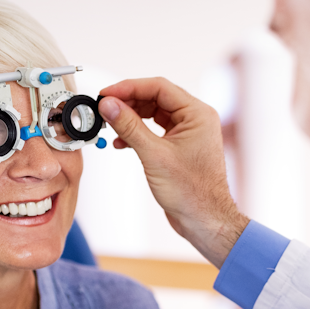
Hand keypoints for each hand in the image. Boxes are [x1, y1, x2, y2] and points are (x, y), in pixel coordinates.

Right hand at [98, 78, 248, 267]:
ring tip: (111, 125)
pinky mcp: (179, 148)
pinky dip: (137, 134)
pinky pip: (155, 131)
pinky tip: (122, 143)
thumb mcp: (154, 155)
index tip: (107, 93)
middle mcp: (195, 120)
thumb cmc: (192, 192)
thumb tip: (109, 105)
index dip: (129, 88)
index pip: (159, 88)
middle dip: (128, 102)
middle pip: (155, 98)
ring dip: (131, 119)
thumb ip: (129, 126)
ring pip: (154, 115)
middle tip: (105, 108)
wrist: (204, 220)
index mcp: (197, 114)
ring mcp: (187, 133)